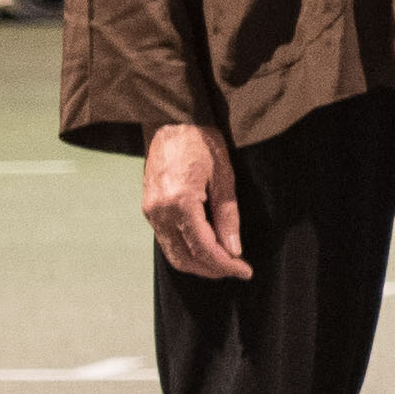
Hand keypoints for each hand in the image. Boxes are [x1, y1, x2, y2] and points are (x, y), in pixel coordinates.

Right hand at [140, 124, 247, 279]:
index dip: (226, 265)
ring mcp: (150, 212)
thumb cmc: (202, 143)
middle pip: (184, 258)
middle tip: (237, 270)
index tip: (246, 272)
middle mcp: (159, 212)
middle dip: (212, 270)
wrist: (171, 121)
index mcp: (179, 203)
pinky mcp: (148, 208)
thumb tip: (234, 250)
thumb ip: (228, 216)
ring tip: (224, 263)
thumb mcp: (224, 177)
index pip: (204, 249)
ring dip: (198, 264)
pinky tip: (205, 248)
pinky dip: (185, 251)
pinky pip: (166, 240)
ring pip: (172, 253)